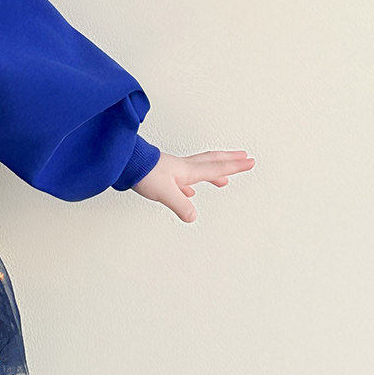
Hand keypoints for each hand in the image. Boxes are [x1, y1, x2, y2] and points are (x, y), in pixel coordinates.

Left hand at [129, 148, 254, 221]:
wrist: (123, 163)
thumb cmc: (142, 173)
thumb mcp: (164, 193)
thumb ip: (180, 205)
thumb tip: (193, 217)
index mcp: (187, 171)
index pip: (216, 168)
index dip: (234, 166)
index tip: (250, 161)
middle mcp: (182, 168)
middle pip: (211, 162)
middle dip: (229, 161)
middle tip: (244, 158)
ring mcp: (172, 170)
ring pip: (198, 169)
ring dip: (213, 171)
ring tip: (222, 179)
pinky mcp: (161, 174)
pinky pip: (182, 178)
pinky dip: (191, 183)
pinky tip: (188, 190)